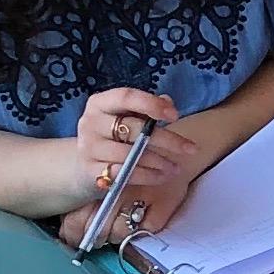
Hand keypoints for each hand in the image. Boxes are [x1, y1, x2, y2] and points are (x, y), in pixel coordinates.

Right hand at [53, 88, 182, 239]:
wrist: (83, 164)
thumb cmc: (112, 136)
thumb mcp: (126, 118)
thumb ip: (146, 110)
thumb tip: (168, 103)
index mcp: (99, 103)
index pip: (126, 97)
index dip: (151, 104)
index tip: (175, 115)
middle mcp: (90, 123)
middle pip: (133, 129)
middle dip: (166, 140)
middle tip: (190, 148)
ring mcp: (89, 148)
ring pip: (131, 155)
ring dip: (159, 162)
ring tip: (177, 166)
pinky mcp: (92, 171)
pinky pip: (126, 174)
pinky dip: (148, 176)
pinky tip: (163, 176)